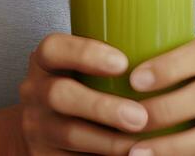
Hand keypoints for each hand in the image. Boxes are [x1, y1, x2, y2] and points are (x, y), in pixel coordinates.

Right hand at [17, 32, 151, 154]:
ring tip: (141, 144)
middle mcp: (33, 92)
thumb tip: (160, 54)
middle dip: (102, 107)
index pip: (53, 49)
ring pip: (68, 133)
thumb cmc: (79, 91)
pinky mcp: (41, 155)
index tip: (123, 63)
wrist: (46, 132)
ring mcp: (35, 126)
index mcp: (44, 63)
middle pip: (60, 94)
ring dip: (109, 141)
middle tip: (140, 117)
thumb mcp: (80, 71)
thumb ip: (106, 64)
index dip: (85, 53)